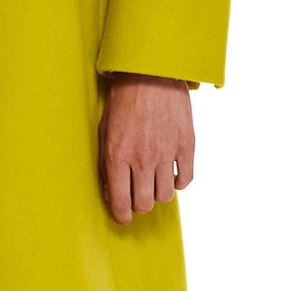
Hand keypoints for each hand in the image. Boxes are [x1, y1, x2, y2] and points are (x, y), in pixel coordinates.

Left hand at [99, 74, 194, 222]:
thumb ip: (106, 165)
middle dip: (139, 205)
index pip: (121, 203)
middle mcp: (142, 159)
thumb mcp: (104, 131)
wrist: (151, 73)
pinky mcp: (186, 145)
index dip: (122, 216)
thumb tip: (111, 193)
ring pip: (165, 196)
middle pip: (144, 204)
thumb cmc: (124, 101)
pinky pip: (186, 179)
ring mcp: (166, 153)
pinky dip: (179, 182)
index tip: (123, 217)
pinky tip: (172, 174)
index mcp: (117, 157)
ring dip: (158, 193)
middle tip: (137, 196)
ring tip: (153, 181)